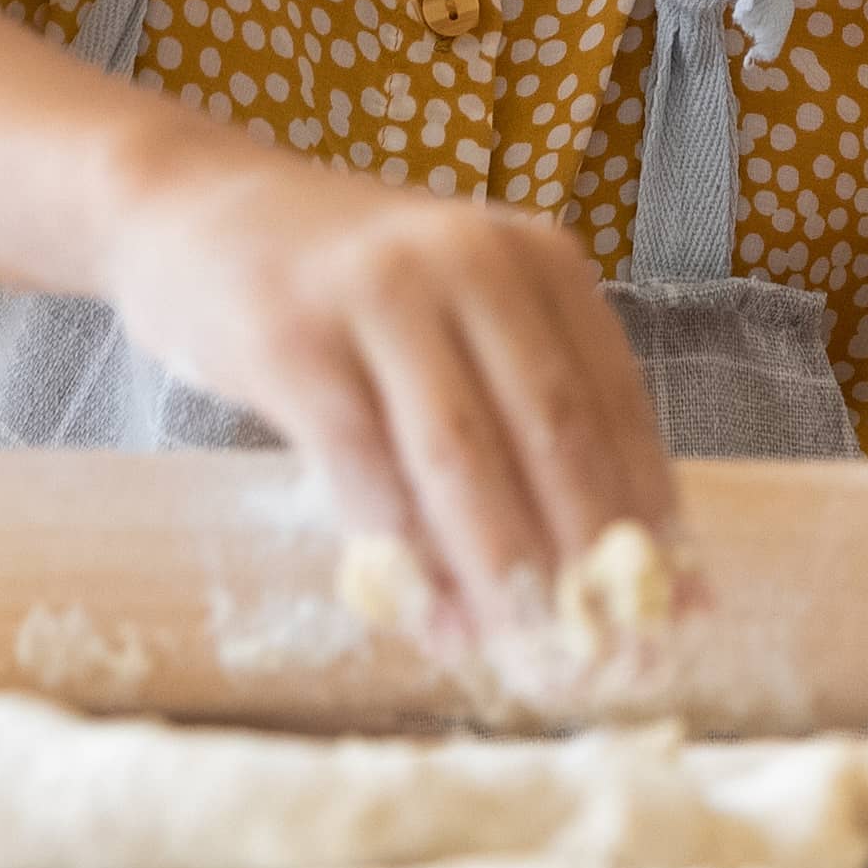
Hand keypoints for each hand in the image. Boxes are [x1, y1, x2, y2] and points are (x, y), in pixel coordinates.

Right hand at [96, 143, 673, 641]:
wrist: (186, 207)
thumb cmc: (342, 287)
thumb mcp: (455, 315)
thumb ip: (527, 412)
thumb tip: (630, 563)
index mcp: (536, 259)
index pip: (617, 402)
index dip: (653, 516)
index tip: (680, 614)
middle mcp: (470, 259)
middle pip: (551, 430)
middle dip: (589, 559)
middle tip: (611, 660)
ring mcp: (378, 292)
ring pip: (463, 455)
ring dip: (504, 572)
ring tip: (529, 659)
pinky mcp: (291, 338)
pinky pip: (362, 465)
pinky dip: (405, 555)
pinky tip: (433, 623)